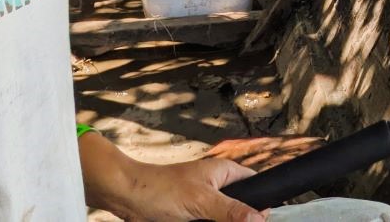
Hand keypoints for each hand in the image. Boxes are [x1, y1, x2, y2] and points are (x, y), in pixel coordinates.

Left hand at [80, 131, 268, 221]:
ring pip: (226, 220)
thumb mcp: (200, 200)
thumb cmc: (160, 188)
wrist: (128, 198)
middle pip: (242, 210)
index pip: (256, 186)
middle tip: (218, 221)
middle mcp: (218, 188)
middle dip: (238, 220)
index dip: (260, 204)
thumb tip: (260, 218)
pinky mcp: (194, 218)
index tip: (259, 220)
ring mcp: (206, 204)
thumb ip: (231, 210)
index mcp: (225, 173)